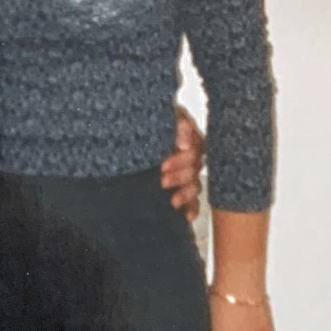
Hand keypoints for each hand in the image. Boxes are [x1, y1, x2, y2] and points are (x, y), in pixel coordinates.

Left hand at [160, 107, 204, 222]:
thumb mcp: (169, 115)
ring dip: (186, 194)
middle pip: (194, 170)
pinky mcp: (182, 189)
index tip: (163, 165)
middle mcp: (191, 157)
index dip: (181, 160)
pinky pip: (194, 202)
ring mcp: (188, 174)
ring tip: (173, 200)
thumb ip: (180, 125)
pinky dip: (192, 209)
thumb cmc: (157, 121)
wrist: (134, 127)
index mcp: (191, 140)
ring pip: (195, 187)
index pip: (195, 152)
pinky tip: (186, 216)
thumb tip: (184, 144)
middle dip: (180, 177)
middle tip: (163, 180)